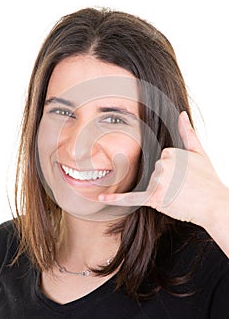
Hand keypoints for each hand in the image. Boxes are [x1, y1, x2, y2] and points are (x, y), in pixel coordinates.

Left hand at [99, 111, 228, 229]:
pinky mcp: (154, 198)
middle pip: (153, 172)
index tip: (184, 175)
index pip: (160, 159)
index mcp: (169, 151)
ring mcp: (157, 181)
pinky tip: (102, 198)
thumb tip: (181, 114)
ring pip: (150, 184)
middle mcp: (162, 164)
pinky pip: (131, 198)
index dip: (172, 170)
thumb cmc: (208, 180)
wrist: (214, 204)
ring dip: (161, 191)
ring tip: (180, 195)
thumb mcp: (200, 153)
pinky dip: (116, 199)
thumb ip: (187, 133)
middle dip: (166, 180)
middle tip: (184, 187)